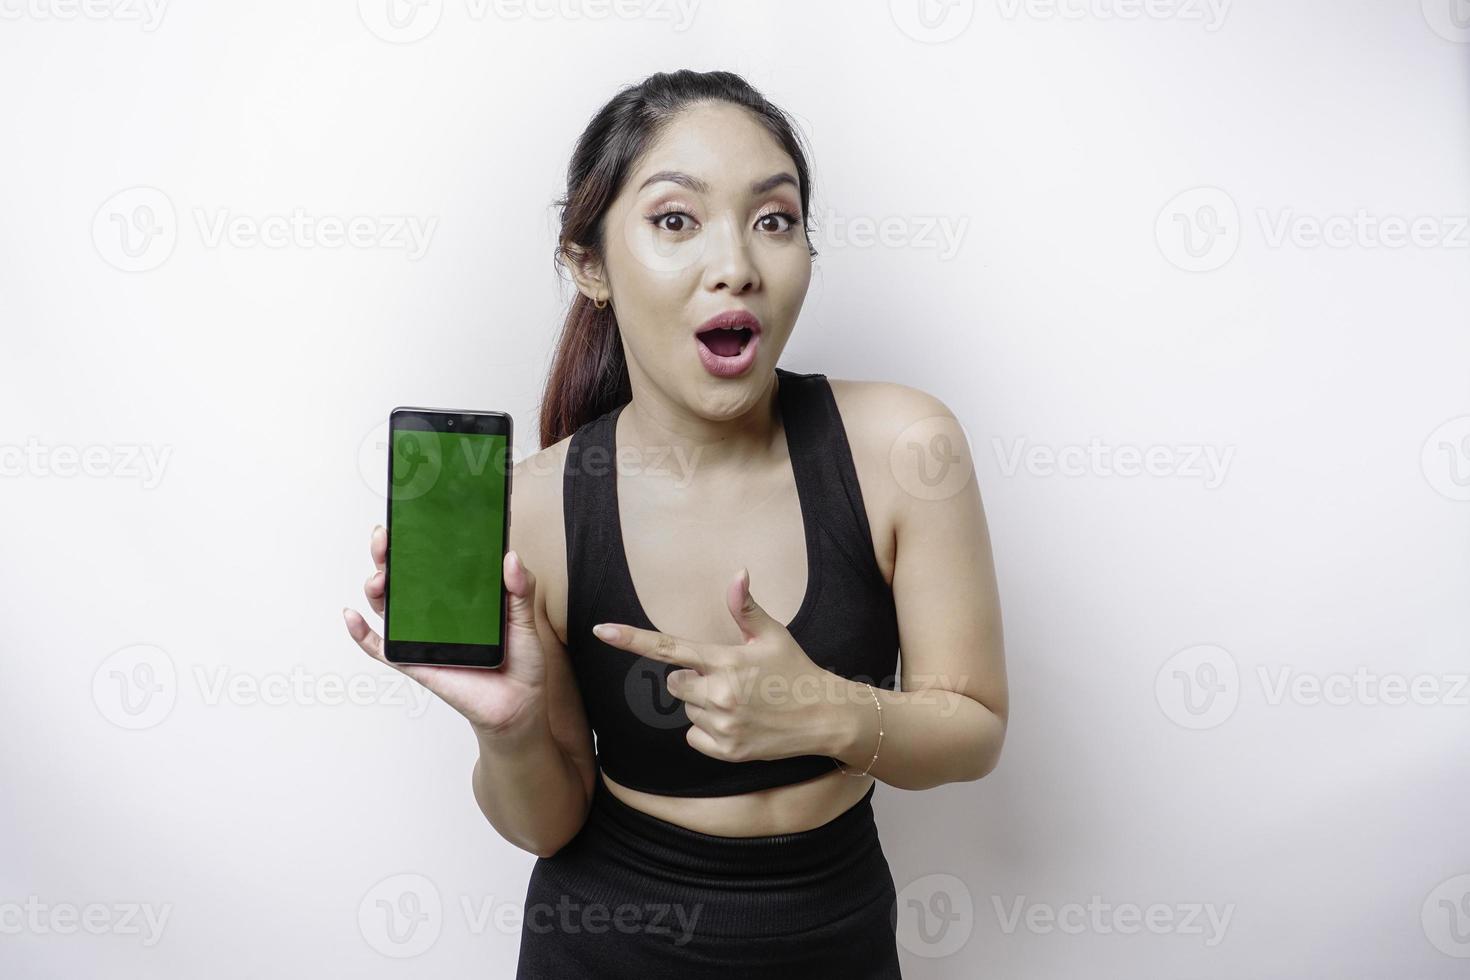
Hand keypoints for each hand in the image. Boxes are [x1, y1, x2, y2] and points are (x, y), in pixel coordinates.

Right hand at [342, 524, 547, 737]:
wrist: (518, 707)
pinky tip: (351, 617)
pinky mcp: (415, 662)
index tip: (410, 518)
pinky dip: (361, 634)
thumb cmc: (521, 661)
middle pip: (403, 577)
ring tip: (379, 577)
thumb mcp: (525, 619)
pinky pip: (380, 648)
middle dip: (387, 554)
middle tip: (385, 537)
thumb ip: (520, 588)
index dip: (417, 540)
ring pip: (387, 606)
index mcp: (460, 595)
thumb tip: (510, 557)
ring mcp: (423, 636)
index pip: (433, 562)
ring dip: (375, 586)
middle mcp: (436, 611)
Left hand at [592, 568, 840, 762]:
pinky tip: (737, 722)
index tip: (602, 631)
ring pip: (687, 709)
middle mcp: (720, 693)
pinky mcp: (726, 750)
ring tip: (740, 701)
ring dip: (704, 704)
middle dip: (692, 679)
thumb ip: (746, 608)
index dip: (631, 639)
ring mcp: (723, 724)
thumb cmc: (795, 670)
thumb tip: (737, 573)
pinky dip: (709, 731)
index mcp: (725, 660)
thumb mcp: (772, 636)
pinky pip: (694, 736)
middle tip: (726, 679)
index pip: (668, 647)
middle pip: (674, 683)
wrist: (824, 717)